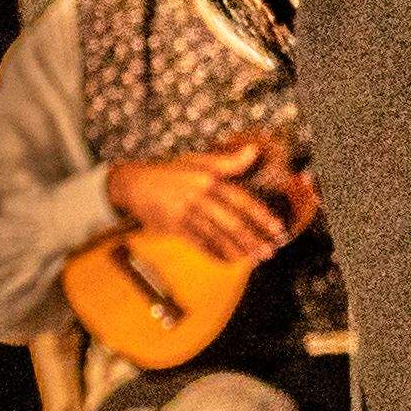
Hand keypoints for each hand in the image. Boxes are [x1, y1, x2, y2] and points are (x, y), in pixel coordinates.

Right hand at [100, 148, 299, 267]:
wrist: (133, 184)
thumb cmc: (171, 172)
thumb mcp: (198, 161)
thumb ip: (228, 161)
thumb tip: (255, 151)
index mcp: (208, 179)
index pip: (241, 200)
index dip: (260, 215)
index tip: (277, 228)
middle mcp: (198, 196)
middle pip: (230, 222)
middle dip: (252, 238)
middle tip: (270, 251)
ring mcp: (185, 214)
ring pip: (216, 236)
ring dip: (237, 249)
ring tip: (254, 258)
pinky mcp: (173, 228)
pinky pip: (198, 243)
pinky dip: (214, 253)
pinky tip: (229, 260)